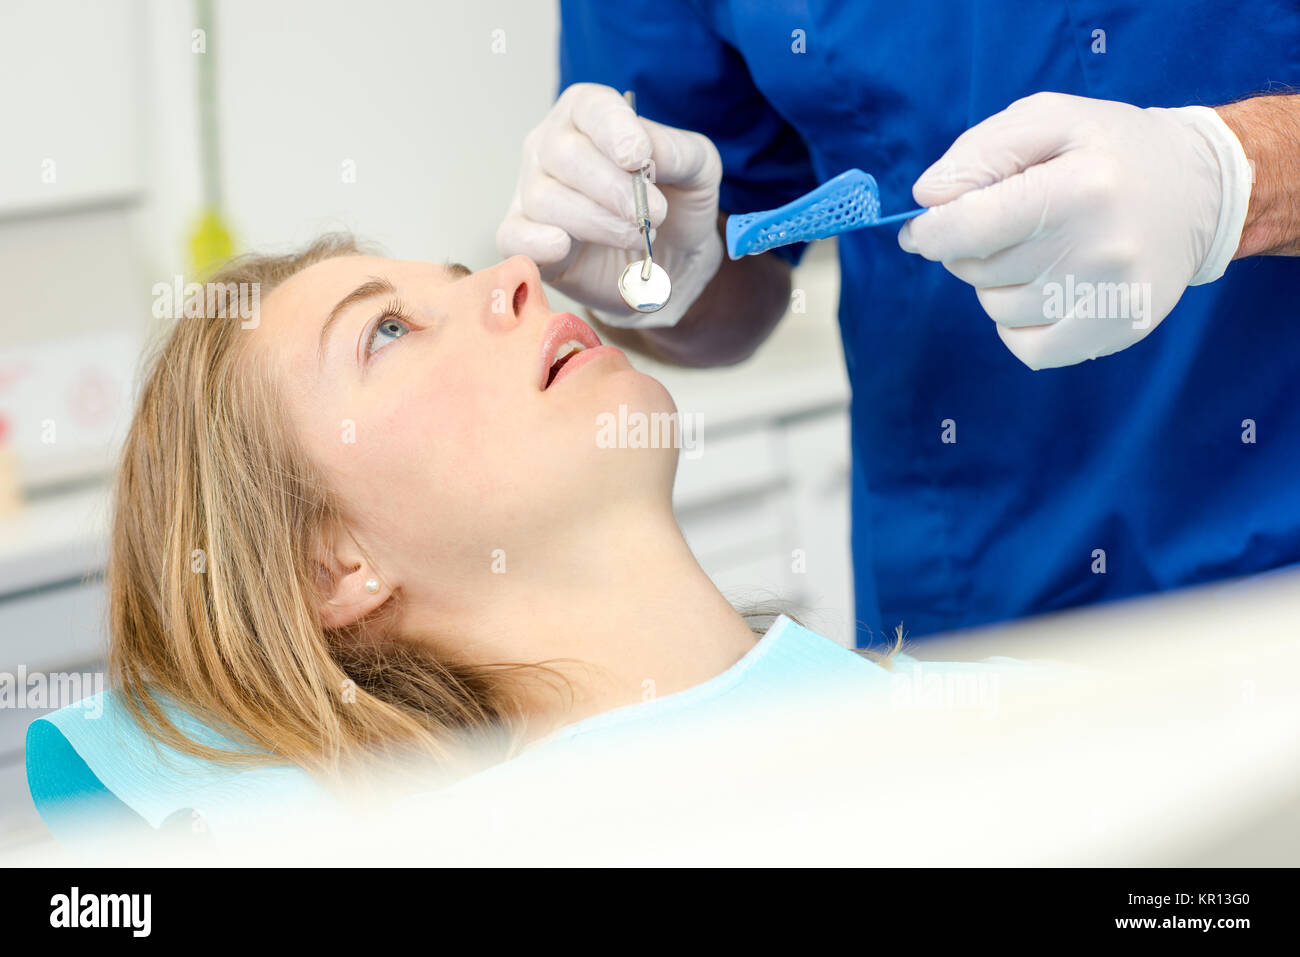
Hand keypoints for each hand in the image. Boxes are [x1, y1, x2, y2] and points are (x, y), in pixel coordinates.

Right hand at [497, 82, 722, 327]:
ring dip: (596, 221)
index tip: (639, 157)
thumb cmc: (676, 202)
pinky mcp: (525, 238)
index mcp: (589, 115)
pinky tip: (563, 246)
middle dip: (614, 188)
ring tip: (636, 236)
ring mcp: (532, 192)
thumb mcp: (698, 168)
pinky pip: (514, 236)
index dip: (614, 130)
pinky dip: (536, 241)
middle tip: (653, 214)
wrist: (670, 260)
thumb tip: (648, 151)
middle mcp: (551, 146)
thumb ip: (679, 151)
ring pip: (546, 198)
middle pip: (565, 155)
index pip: (590, 107)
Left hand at [898, 92, 1251, 368]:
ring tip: (1042, 250)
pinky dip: (1019, 324)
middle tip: (1010, 223)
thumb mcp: (1049, 120)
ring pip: (997, 308)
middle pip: (978, 269)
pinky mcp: (1119, 331)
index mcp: (1078, 187)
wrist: (1202, 191)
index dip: (930, 232)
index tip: (922, 229)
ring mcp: (1111, 297)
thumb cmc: (1110, 152)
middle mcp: (1099, 247)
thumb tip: (926, 199)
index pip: (969, 227)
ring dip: (999, 283)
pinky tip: (1044, 291)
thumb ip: (979, 152)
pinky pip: (1028, 349)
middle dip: (972, 248)